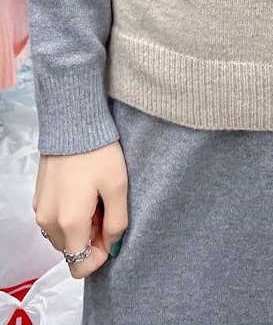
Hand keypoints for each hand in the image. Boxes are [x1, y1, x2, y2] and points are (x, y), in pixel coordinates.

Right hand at [33, 141, 128, 278]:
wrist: (73, 123)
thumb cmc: (99, 153)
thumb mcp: (117, 187)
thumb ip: (117, 222)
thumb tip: (112, 246)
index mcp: (69, 223)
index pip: (80, 265)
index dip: (100, 255)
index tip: (111, 230)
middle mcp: (49, 222)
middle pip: (72, 249)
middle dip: (91, 237)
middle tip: (105, 207)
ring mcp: (40, 209)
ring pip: (63, 234)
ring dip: (80, 225)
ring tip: (95, 196)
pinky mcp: (38, 197)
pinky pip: (55, 218)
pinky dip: (69, 213)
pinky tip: (82, 189)